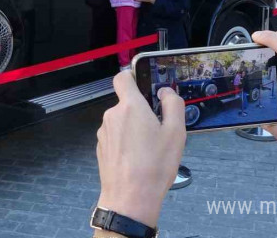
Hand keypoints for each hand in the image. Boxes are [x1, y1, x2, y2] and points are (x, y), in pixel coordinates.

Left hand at [96, 72, 186, 227]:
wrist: (130, 198)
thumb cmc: (154, 165)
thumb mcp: (175, 132)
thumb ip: (173, 104)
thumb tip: (165, 92)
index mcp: (130, 106)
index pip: (123, 78)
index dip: (133, 78)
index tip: (145, 87)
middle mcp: (112, 116)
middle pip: (126, 103)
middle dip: (141, 112)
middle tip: (158, 130)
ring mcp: (104, 133)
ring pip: (121, 122)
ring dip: (133, 129)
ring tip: (149, 150)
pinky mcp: (101, 148)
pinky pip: (116, 137)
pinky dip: (125, 143)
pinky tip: (137, 160)